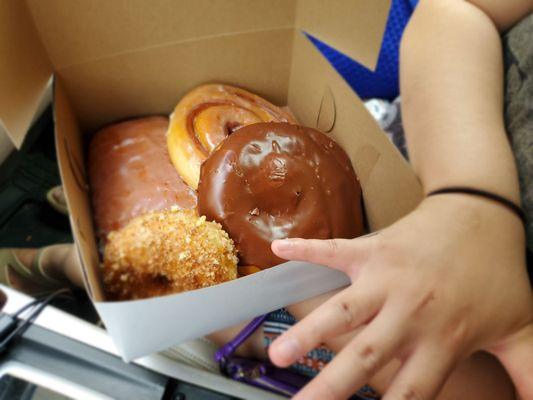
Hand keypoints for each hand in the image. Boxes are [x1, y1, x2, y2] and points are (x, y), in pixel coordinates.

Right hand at [269, 194, 532, 398]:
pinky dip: (307, 250)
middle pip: (367, 357)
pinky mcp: (372, 248)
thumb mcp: (524, 330)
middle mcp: (410, 312)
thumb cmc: (499, 275)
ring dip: (311, 330)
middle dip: (332, 387)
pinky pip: (334, 249)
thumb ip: (532, 376)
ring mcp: (386, 277)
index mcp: (444, 339)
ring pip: (344, 309)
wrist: (482, 215)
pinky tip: (279, 249)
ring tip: (281, 352)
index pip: (412, 392)